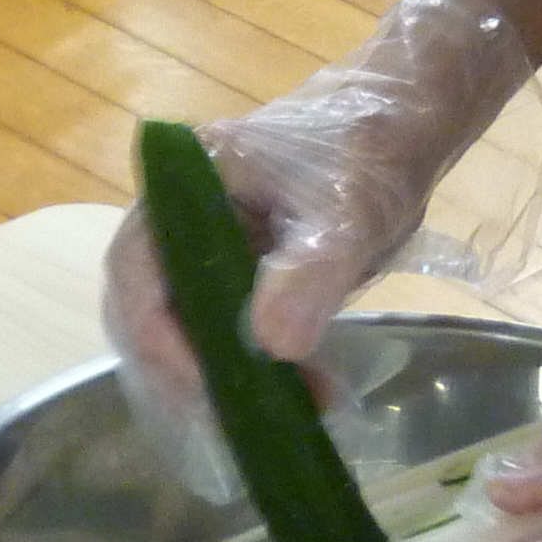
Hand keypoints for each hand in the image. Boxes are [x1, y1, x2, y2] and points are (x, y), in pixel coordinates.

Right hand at [102, 0, 534, 467]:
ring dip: (224, 374)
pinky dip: (253, 365)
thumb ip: (307, 273)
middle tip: (236, 418)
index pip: (135, 272)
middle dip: (186, 368)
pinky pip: (225, 325)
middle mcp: (177, 216)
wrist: (405, 123)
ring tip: (282, 413)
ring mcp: (206, 244)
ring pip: (186, 323)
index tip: (203, 387)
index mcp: (180, 184)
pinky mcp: (238, 268)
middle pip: (149, 306)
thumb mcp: (345, 214)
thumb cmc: (369, 151)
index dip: (156, 337)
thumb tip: (268, 345)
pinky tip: (301, 393)